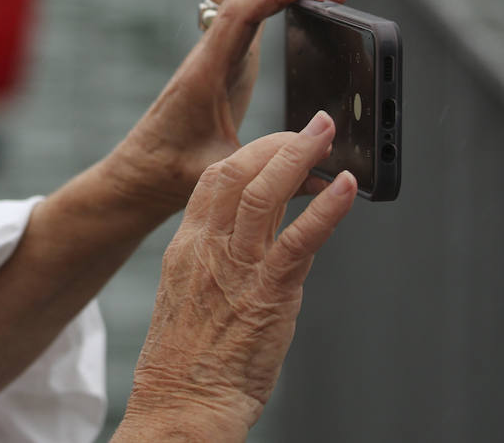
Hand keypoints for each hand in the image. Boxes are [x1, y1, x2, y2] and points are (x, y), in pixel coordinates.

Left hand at [114, 0, 348, 213]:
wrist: (141, 171)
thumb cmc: (173, 173)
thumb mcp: (221, 174)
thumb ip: (269, 170)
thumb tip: (327, 175)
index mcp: (207, 71)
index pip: (240, 12)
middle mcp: (208, 51)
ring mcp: (215, 50)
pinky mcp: (223, 55)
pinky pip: (238, 4)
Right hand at [116, 112, 356, 440]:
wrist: (181, 401)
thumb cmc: (187, 361)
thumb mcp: (190, 297)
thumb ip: (219, 263)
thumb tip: (257, 244)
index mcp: (185, 246)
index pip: (212, 180)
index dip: (249, 153)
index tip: (277, 141)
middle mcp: (206, 247)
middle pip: (236, 173)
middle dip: (277, 142)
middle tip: (313, 126)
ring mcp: (235, 267)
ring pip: (263, 194)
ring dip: (300, 158)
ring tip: (328, 136)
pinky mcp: (267, 292)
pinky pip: (299, 240)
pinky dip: (325, 209)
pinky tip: (345, 188)